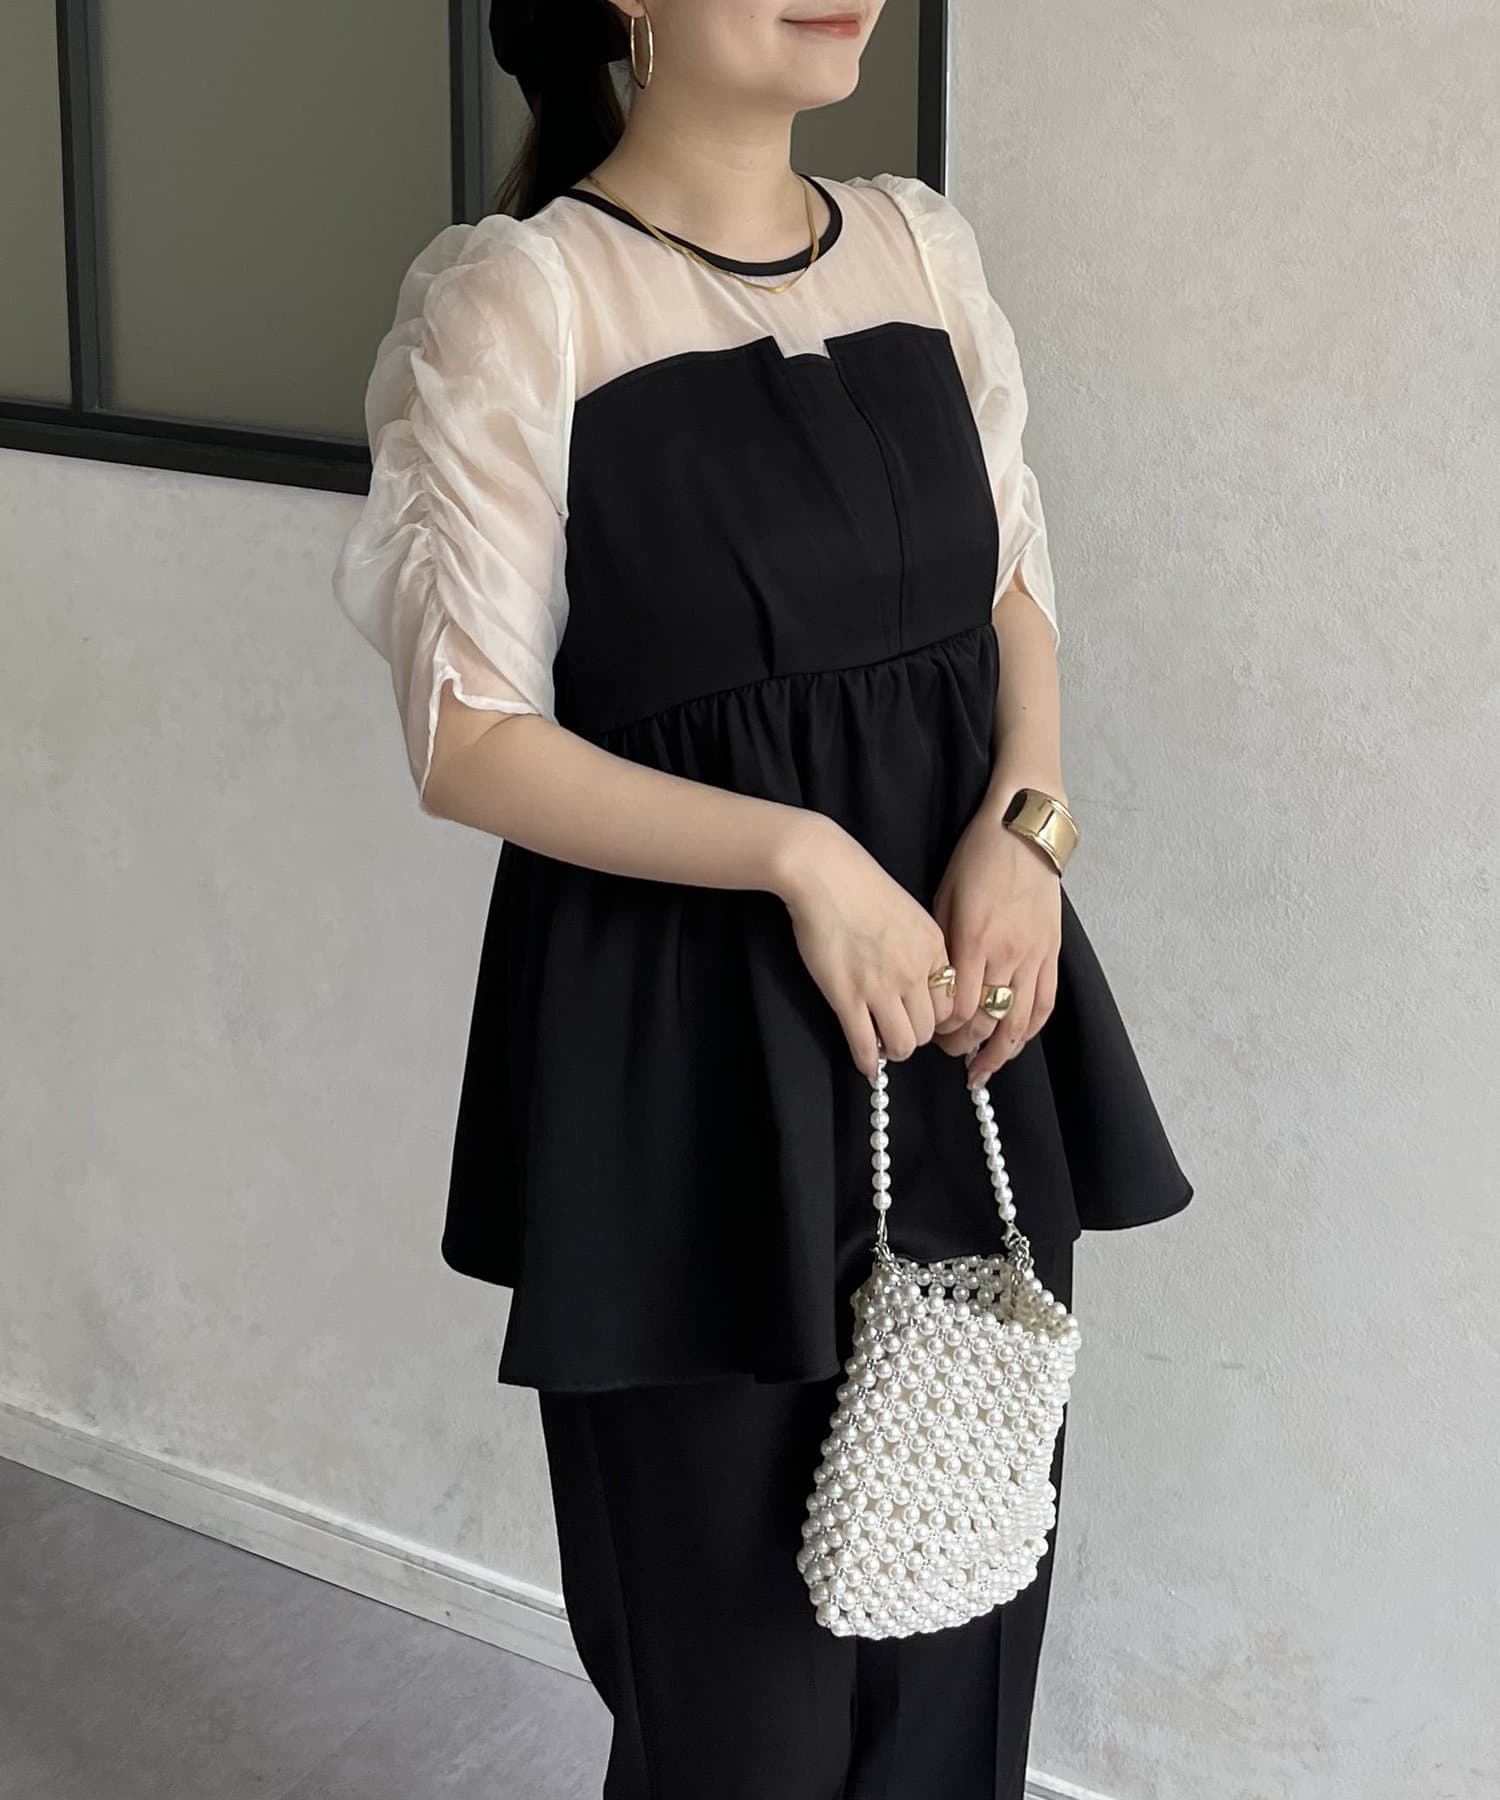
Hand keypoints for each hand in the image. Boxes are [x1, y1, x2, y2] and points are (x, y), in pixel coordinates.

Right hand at [774, 814, 956, 1081]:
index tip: (920, 1018)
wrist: (824, 874)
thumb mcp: (911, 913)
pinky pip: (865, 1044)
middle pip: (929, 1029)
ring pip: (903, 1042)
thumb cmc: (862, 886)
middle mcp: (915, 971)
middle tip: (898, 1032)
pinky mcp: (847, 996)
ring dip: (894, 1050)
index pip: (952, 1004)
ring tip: (882, 1045)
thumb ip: (922, 949)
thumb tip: (920, 984)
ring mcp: (881, 986)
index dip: (936, 1018)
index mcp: (935, 949)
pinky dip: (868, 1061)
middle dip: (914, 1036)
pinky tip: (866, 1063)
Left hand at [930, 801, 1061, 1087]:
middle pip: (986, 1020)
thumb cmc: (976, 859)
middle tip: (949, 1054)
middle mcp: (1006, 954)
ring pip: (1020, 1021)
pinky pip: (1045, 1002)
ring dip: (1001, 1052)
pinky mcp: (1052, 951)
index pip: (957, 1007)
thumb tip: (934, 986)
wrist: (1023, 831)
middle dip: (965, 1046)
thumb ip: (942, 945)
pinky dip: (1031, 1029)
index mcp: (973, 940)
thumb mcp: (944, 897)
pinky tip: (1016, 1043)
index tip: (930, 1031)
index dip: (942, 1028)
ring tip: (983, 1070)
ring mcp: (1034, 955)